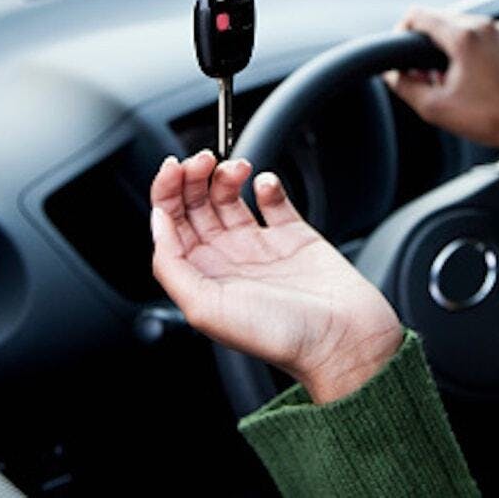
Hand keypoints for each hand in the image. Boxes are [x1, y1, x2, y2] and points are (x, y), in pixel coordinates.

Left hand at [149, 151, 403, 403]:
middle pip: (196, 204)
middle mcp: (226, 259)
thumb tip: (157, 221)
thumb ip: (171, 264)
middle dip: (195, 176)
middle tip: (206, 159)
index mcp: (201, 276)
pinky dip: (266, 184)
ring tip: (237, 167)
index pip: (170, 223)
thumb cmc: (279, 335)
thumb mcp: (204, 308)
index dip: (167, 191)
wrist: (342, 339)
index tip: (174, 166)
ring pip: (230, 197)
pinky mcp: (294, 236)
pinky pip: (273, 201)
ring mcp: (260, 246)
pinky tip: (265, 184)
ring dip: (226, 175)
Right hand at [384, 6, 498, 167]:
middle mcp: (488, 26)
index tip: (402, 52)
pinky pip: (491, 37)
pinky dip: (480, 51)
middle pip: (444, 21)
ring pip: (468, 28)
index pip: (419, 16)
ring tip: (455, 79)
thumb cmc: (487, 119)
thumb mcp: (434, 108)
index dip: (402, 31)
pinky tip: (479, 76)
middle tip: (428, 75)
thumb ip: (405, 86)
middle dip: (430, 44)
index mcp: (464, 36)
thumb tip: (393, 74)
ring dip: (455, 47)